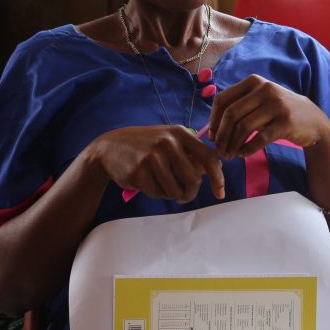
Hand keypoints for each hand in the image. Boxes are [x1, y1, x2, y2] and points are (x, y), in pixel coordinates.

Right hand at [90, 124, 223, 202]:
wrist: (109, 147)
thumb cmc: (146, 145)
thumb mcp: (169, 140)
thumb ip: (191, 153)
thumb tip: (216, 170)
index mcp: (179, 133)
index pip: (208, 158)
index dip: (217, 177)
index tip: (220, 192)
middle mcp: (167, 142)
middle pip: (193, 179)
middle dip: (191, 193)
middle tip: (184, 196)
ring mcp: (151, 157)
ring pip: (175, 190)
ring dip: (172, 195)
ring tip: (162, 186)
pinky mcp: (138, 172)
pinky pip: (157, 194)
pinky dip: (156, 194)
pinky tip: (147, 183)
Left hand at [207, 75, 329, 157]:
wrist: (314, 121)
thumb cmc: (281, 113)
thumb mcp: (262, 100)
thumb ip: (240, 106)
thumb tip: (212, 128)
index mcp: (254, 82)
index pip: (223, 99)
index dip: (213, 120)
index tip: (212, 136)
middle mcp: (265, 89)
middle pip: (231, 114)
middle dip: (222, 135)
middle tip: (219, 150)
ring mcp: (276, 105)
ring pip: (243, 127)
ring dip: (232, 145)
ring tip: (230, 155)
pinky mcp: (285, 123)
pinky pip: (259, 139)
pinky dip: (247, 149)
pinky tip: (243, 154)